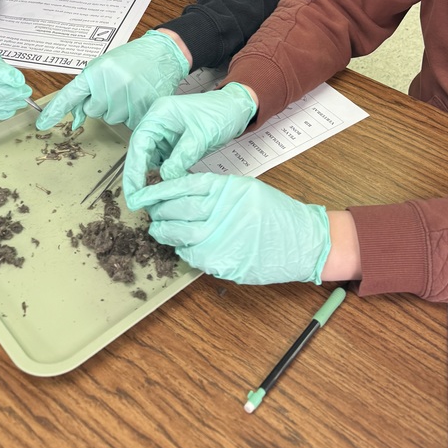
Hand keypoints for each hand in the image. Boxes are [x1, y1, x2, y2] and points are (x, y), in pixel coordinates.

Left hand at [35, 30, 188, 130]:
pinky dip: (132, 113)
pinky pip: (128, 122)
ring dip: (118, 109)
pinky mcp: (142, 109)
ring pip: (110, 118)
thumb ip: (88, 89)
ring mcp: (127, 98)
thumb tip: (76, 118)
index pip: (70, 94)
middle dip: (102, 102)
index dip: (54, 111)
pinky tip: (139, 97)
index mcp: (97, 71)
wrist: (163, 53)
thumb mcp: (105, 66)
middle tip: (117, 86)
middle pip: (93, 111)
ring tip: (131, 90)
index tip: (41, 124)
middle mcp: (110, 84)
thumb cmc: (132, 58)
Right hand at [123, 83, 256, 201]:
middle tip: (134, 201)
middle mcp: (157, 123)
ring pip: (149, 159)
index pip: (139, 142)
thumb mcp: (201, 135)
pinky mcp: (172, 144)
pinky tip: (162, 190)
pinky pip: (162, 162)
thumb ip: (182, 156)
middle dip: (136, 177)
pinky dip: (162, 176)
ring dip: (147, 178)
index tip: (132, 190)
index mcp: (159, 114)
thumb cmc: (220, 113)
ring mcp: (164, 134)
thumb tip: (165, 178)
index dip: (133, 168)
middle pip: (140, 152)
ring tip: (146, 200)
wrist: (236, 109)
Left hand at [127, 172, 330, 285]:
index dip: (160, 190)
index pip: (184, 185)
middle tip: (150, 210)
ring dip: (165, 232)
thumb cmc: (277, 213)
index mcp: (228, 190)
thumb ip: (217, 191)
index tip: (143, 192)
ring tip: (159, 228)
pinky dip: (182, 249)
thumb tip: (183, 193)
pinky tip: (182, 244)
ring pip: (179, 235)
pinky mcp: (222, 262)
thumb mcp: (247, 189)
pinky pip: (192, 255)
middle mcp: (222, 212)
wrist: (303, 241)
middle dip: (159, 211)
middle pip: (177, 210)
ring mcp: (220, 239)